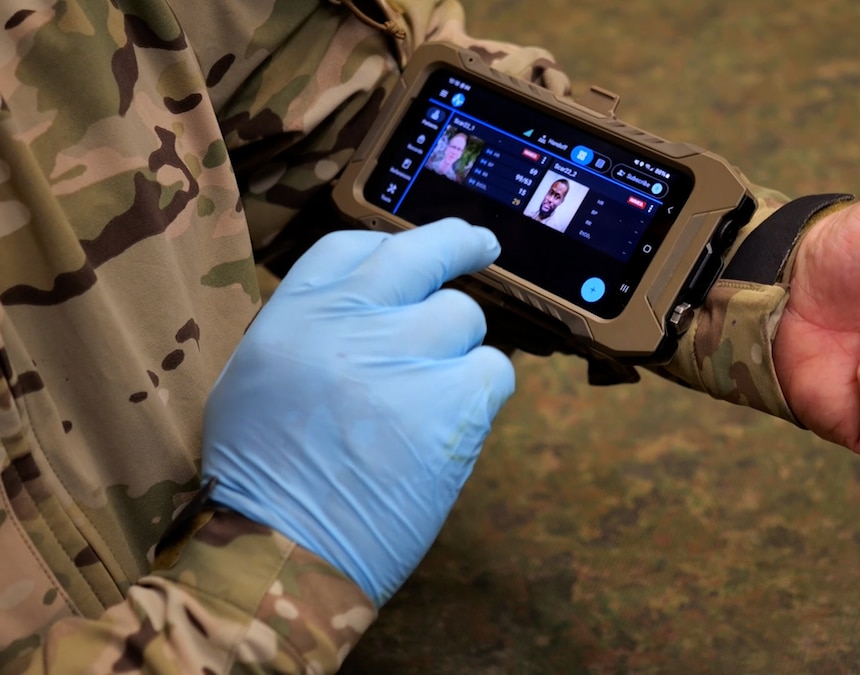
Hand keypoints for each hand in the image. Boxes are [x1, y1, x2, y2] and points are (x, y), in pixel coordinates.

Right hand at [201, 219, 513, 605]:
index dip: (389, 246)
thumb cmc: (264, 482)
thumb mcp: (257, 383)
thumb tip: (368, 311)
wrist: (280, 554)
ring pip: (464, 317)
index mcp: (294, 314)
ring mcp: (403, 357)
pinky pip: (494, 371)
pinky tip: (453, 425)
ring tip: (429, 403)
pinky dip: (482, 394)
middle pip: (423, 252)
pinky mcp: (451, 403)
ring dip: (458, 353)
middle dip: (459, 243)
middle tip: (480, 246)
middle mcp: (350, 322)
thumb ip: (311, 335)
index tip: (414, 253)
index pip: (353, 247)